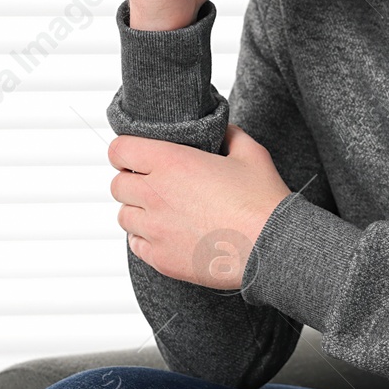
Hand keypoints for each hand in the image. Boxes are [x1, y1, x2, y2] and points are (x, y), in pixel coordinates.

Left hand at [108, 124, 292, 290]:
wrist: (270, 247)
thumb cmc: (262, 201)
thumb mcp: (251, 154)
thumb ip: (230, 135)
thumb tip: (222, 130)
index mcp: (171, 162)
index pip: (119, 150)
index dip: (126, 151)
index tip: (137, 157)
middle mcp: (155, 194)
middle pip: (118, 185)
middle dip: (133, 182)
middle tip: (155, 185)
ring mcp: (155, 229)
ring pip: (124, 217)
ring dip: (138, 212)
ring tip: (163, 212)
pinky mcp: (160, 258)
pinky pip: (135, 245)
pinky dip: (145, 238)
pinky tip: (168, 234)